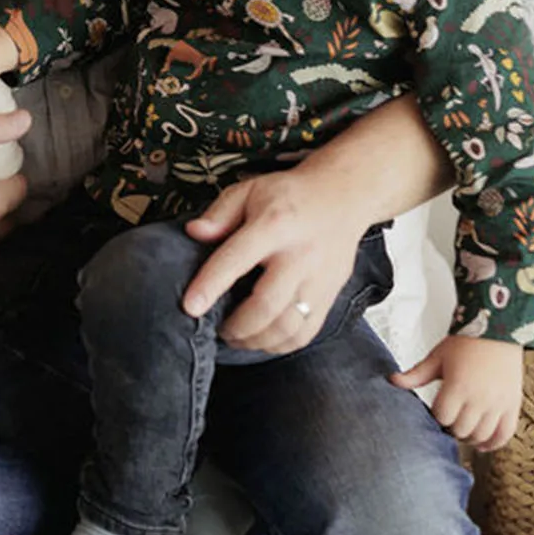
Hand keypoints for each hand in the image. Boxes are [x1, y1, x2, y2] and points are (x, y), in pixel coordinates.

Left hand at [181, 170, 360, 353]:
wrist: (342, 196)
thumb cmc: (289, 196)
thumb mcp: (249, 190)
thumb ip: (220, 213)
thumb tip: (193, 233)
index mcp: (274, 225)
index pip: (238, 258)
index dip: (211, 285)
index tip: (190, 307)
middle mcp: (300, 255)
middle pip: (267, 304)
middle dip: (237, 326)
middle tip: (217, 329)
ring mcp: (320, 279)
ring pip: (289, 326)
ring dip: (257, 340)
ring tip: (236, 337)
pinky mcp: (332, 294)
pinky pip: (307, 332)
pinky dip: (280, 344)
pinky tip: (262, 338)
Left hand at [391, 336, 523, 450]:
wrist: (497, 332)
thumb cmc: (466, 344)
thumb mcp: (437, 357)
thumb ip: (416, 374)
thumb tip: (392, 380)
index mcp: (458, 386)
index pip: (442, 417)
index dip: (437, 416)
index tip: (437, 411)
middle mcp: (480, 398)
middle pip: (461, 429)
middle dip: (452, 428)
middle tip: (449, 421)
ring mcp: (498, 404)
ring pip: (481, 435)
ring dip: (469, 437)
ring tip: (462, 431)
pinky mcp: (513, 405)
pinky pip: (505, 434)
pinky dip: (494, 443)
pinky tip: (483, 445)